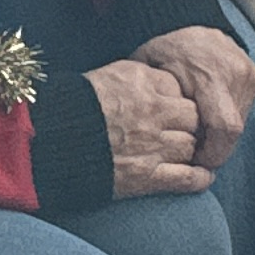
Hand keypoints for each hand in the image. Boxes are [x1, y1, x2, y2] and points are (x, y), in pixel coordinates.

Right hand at [89, 57, 215, 196]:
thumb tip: (165, 80)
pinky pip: (187, 178)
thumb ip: (142, 76)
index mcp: (145, 84)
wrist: (50, 141)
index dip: (178, 101)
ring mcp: (152, 146)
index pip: (182, 91)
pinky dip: (200, 179)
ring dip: (189, 149)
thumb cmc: (76, 106)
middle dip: (188, 124)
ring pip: (191, 146)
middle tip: (179, 130)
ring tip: (183, 151)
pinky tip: (205, 177)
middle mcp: (154, 113)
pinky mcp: (147, 177)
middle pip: (193, 118)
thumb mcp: (110, 75)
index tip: (173, 108)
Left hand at [132, 22, 254, 169]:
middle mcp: (237, 73)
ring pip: (240, 123)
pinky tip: (209, 115)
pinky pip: (244, 110)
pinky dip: (227, 120)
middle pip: (234, 130)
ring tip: (199, 128)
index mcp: (211, 74)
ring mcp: (250, 73)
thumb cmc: (163, 53)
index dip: (213, 153)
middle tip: (194, 150)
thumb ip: (162, 109)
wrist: (185, 25)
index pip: (225, 128)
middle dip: (215, 147)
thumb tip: (167, 146)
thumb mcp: (152, 78)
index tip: (195, 160)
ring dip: (221, 135)